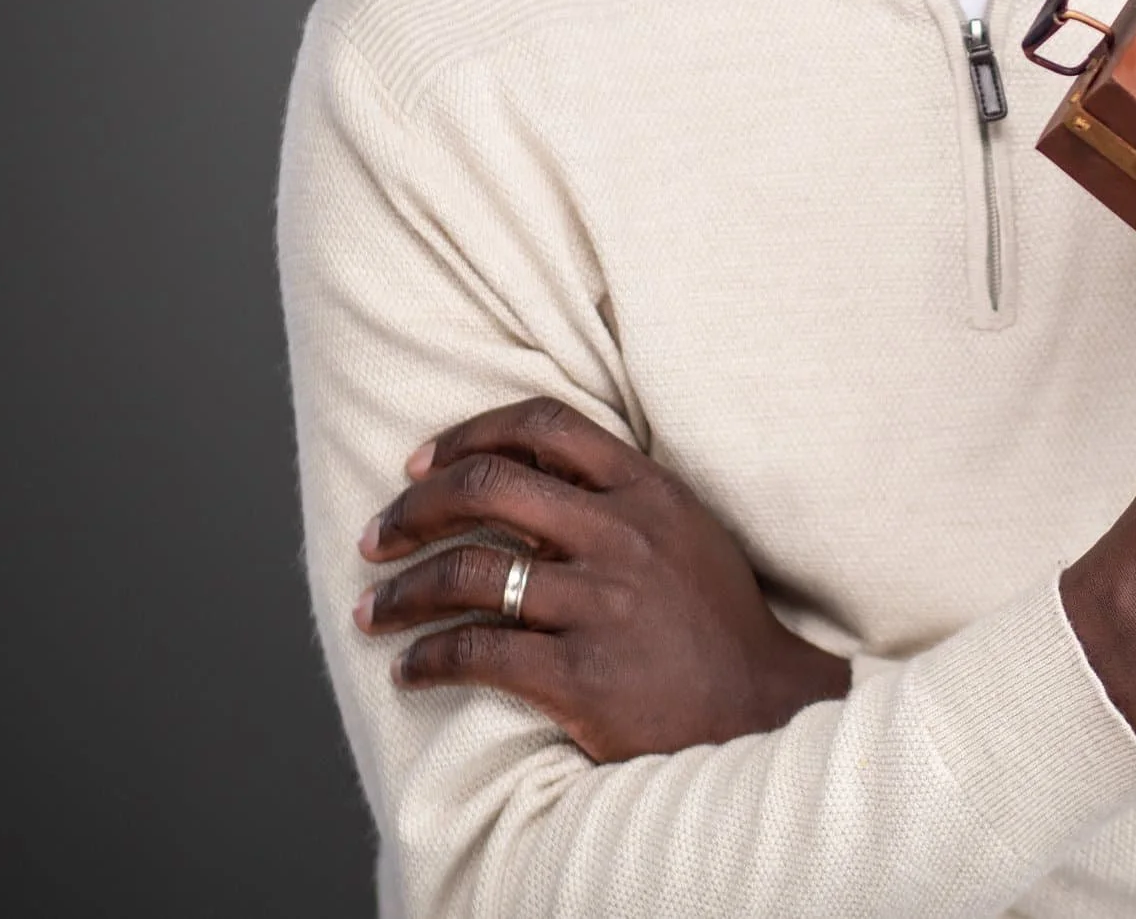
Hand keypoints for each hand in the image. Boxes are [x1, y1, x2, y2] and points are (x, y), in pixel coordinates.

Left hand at [353, 398, 848, 760]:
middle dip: (413, 508)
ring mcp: (601, 604)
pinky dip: (427, 658)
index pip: (544, 424)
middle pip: (488, 486)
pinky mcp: (581, 675)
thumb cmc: (717, 623)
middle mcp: (622, 535)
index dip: (467, 436)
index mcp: (648, 491)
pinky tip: (411, 669)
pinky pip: (476, 651)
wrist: (762, 712)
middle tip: (377, 537)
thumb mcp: (685, 532)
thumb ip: (621, 497)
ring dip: (403, 592)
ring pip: (468, 571)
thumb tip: (528, 474)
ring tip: (373, 611)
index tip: (420, 465)